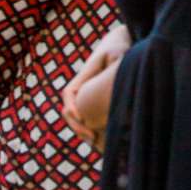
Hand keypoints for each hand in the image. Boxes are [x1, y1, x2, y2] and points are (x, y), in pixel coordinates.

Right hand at [61, 24, 129, 146]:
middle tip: (92, 138)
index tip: (81, 117)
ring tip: (98, 144)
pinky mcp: (95, 105)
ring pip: (78, 118)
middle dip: (78, 126)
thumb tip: (119, 75)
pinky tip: (104, 142)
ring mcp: (87, 97)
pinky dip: (94, 131)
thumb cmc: (121, 48)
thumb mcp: (120, 52)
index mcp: (82, 77)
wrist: (121, 45)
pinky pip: (90, 120)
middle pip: (70, 111)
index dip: (72, 107)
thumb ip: (118, 61)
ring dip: (84, 132)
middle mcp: (81, 89)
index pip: (69, 94)